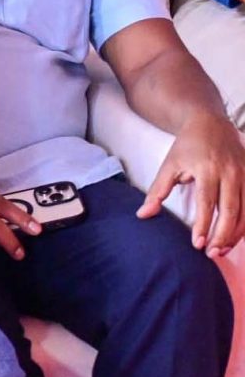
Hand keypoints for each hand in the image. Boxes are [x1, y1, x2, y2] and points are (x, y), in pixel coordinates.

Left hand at [141, 111, 244, 255]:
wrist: (210, 123)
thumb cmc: (187, 146)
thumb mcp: (169, 165)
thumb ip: (157, 191)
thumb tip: (142, 215)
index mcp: (206, 169)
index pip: (206, 202)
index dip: (204, 225)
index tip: (197, 244)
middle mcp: (230, 173)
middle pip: (230, 210)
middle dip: (222, 235)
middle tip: (211, 253)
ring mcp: (244, 175)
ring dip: (236, 234)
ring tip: (222, 250)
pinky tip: (236, 236)